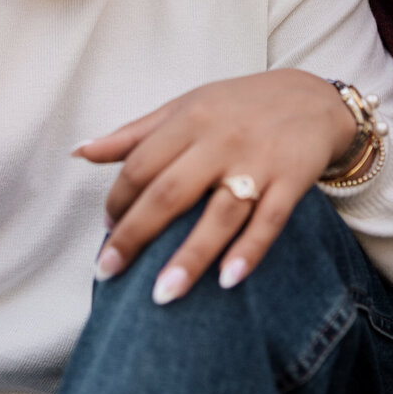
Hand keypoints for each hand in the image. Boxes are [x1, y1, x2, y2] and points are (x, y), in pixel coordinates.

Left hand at [77, 70, 357, 302]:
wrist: (312, 98)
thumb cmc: (238, 107)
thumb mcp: (184, 107)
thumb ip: (133, 134)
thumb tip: (80, 151)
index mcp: (189, 120)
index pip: (141, 165)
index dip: (118, 201)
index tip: (106, 230)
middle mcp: (220, 141)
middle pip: (170, 192)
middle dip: (136, 235)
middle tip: (109, 272)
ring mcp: (257, 162)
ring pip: (219, 214)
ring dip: (190, 256)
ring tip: (162, 294)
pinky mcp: (291, 181)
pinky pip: (268, 221)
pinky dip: (249, 251)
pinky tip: (228, 281)